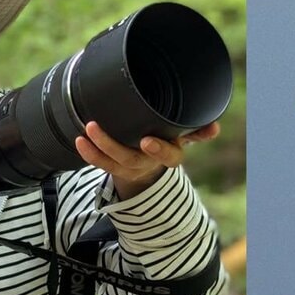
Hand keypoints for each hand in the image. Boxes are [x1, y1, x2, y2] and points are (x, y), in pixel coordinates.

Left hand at [74, 121, 219, 199]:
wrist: (150, 164)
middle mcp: (148, 163)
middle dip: (114, 146)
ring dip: (98, 146)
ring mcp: (129, 167)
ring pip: (112, 162)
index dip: (159, 150)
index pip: (169, 156)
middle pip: (131, 159)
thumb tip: (215, 127)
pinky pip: (100, 163)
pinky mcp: (114, 167)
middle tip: (98, 128)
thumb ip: (197, 129)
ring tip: (87, 129)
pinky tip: (79, 140)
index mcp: (169, 155)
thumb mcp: (183, 135)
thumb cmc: (167, 140)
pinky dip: (89, 153)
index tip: (148, 141)